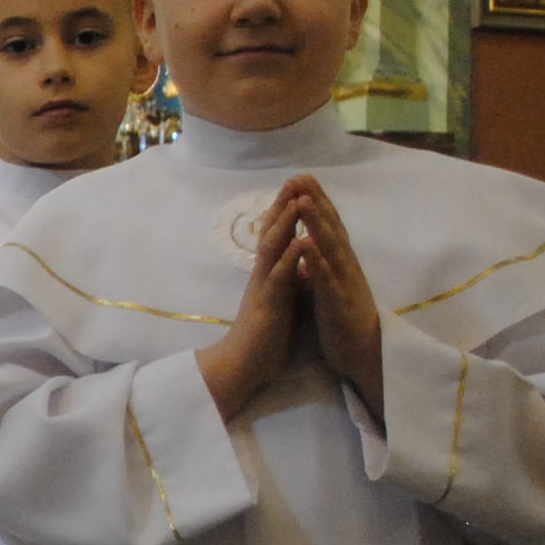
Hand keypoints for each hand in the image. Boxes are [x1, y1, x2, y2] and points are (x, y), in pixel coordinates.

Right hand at [196, 177, 309, 420]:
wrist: (243, 366)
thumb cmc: (263, 337)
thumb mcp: (280, 301)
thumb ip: (287, 280)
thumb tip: (296, 263)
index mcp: (270, 275)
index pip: (277, 237)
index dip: (286, 212)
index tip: (298, 188)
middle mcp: (264, 275)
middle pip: (272, 233)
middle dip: (284, 206)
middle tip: (295, 179)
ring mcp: (264, 287)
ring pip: (273, 249)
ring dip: (285, 224)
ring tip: (298, 200)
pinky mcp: (268, 304)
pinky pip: (280, 278)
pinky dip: (291, 259)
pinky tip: (302, 242)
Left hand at [287, 182, 384, 412]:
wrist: (362, 353)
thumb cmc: (342, 318)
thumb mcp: (329, 284)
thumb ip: (321, 263)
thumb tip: (308, 244)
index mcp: (339, 262)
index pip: (328, 225)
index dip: (317, 201)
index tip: (303, 178)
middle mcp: (344, 266)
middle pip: (331, 227)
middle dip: (316, 201)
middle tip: (302, 176)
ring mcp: (343, 282)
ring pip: (330, 247)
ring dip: (316, 223)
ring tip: (303, 200)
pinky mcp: (338, 303)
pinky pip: (326, 279)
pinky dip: (316, 260)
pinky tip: (306, 244)